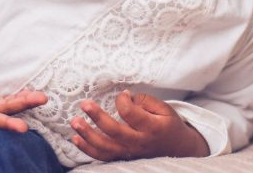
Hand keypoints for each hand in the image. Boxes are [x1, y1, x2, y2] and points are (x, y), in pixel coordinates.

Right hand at [0, 56, 46, 132]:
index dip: (4, 122)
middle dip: (22, 106)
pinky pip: (3, 101)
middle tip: (42, 99)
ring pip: (5, 105)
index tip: (22, 127)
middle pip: (2, 110)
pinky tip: (31, 95)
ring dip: (23, 101)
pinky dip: (17, 97)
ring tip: (42, 97)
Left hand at [71, 91, 209, 160]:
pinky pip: (102, 156)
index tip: (121, 94)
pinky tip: (76, 138)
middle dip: (97, 117)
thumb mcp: (164, 108)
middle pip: (114, 132)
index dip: (122, 101)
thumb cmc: (168, 124)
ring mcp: (130, 153)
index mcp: (152, 127)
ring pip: (105, 147)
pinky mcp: (123, 158)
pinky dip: (87, 149)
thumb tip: (125, 97)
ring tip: (74, 121)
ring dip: (87, 135)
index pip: (131, 114)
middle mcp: (139, 142)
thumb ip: (145, 101)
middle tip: (84, 104)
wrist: (178, 149)